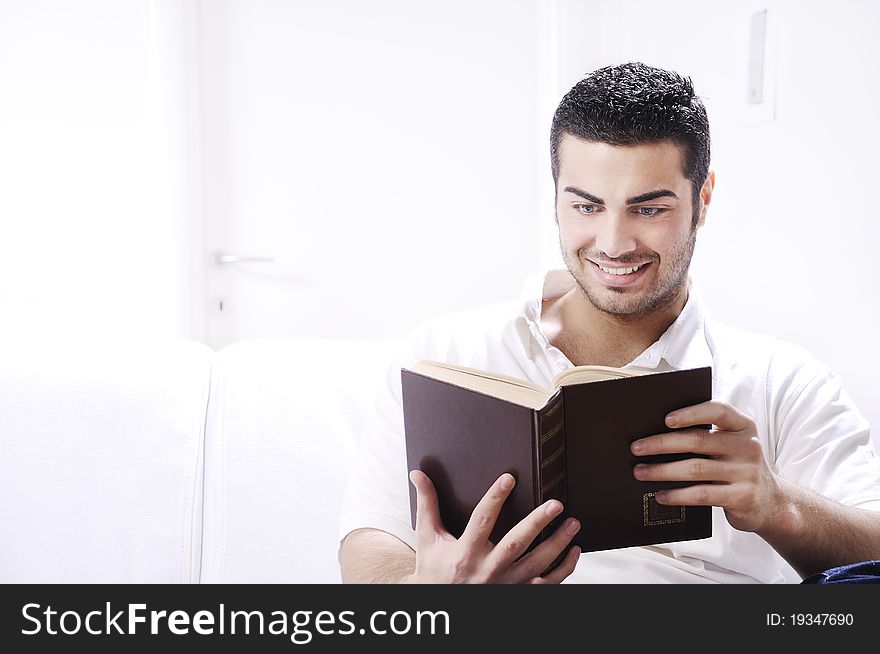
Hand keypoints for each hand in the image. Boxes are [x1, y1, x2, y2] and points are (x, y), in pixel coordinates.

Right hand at [404, 469, 580, 583]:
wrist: (440, 604)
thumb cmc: (434, 567)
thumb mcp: (427, 537)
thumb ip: (427, 503)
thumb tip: (418, 472)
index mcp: (464, 552)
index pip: (482, 521)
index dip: (495, 498)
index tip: (509, 478)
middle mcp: (487, 570)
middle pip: (516, 544)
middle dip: (538, 523)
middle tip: (556, 504)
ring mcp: (506, 585)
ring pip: (537, 564)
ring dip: (558, 544)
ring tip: (573, 522)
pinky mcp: (519, 595)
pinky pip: (548, 584)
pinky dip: (564, 569)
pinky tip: (575, 550)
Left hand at [630, 400, 781, 532]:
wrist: (771, 502)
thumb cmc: (737, 466)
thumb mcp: (731, 445)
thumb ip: (706, 435)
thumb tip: (655, 432)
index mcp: (743, 426)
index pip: (718, 410)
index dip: (691, 413)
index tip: (665, 419)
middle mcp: (748, 446)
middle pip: (698, 440)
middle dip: (662, 443)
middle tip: (636, 448)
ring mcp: (746, 473)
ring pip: (695, 469)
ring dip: (662, 470)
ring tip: (640, 472)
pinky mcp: (742, 497)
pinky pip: (702, 495)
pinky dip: (677, 495)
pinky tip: (660, 495)